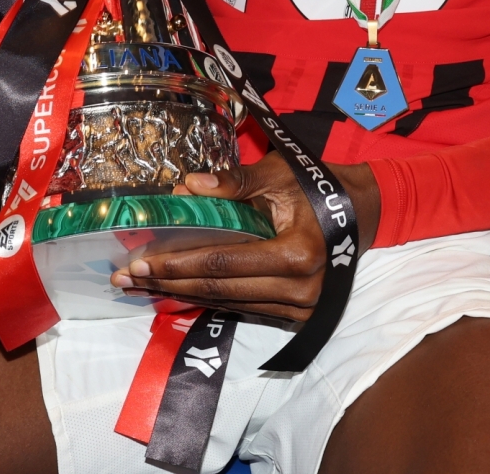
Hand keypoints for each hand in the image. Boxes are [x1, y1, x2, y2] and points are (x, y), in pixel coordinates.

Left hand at [112, 158, 380, 322]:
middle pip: (219, 290)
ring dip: (182, 294)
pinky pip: (244, 308)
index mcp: (296, 254)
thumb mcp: (279, 173)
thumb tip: (187, 186)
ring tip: (142, 286)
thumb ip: (235, 182)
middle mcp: (299, 290)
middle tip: (125, 278)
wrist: (364, 212)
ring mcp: (300, 309)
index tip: (138, 261)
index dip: (176, 263)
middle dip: (168, 283)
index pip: (221, 263)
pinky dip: (210, 299)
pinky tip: (179, 291)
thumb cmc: (320, 186)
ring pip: (228, 304)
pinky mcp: (297, 316)